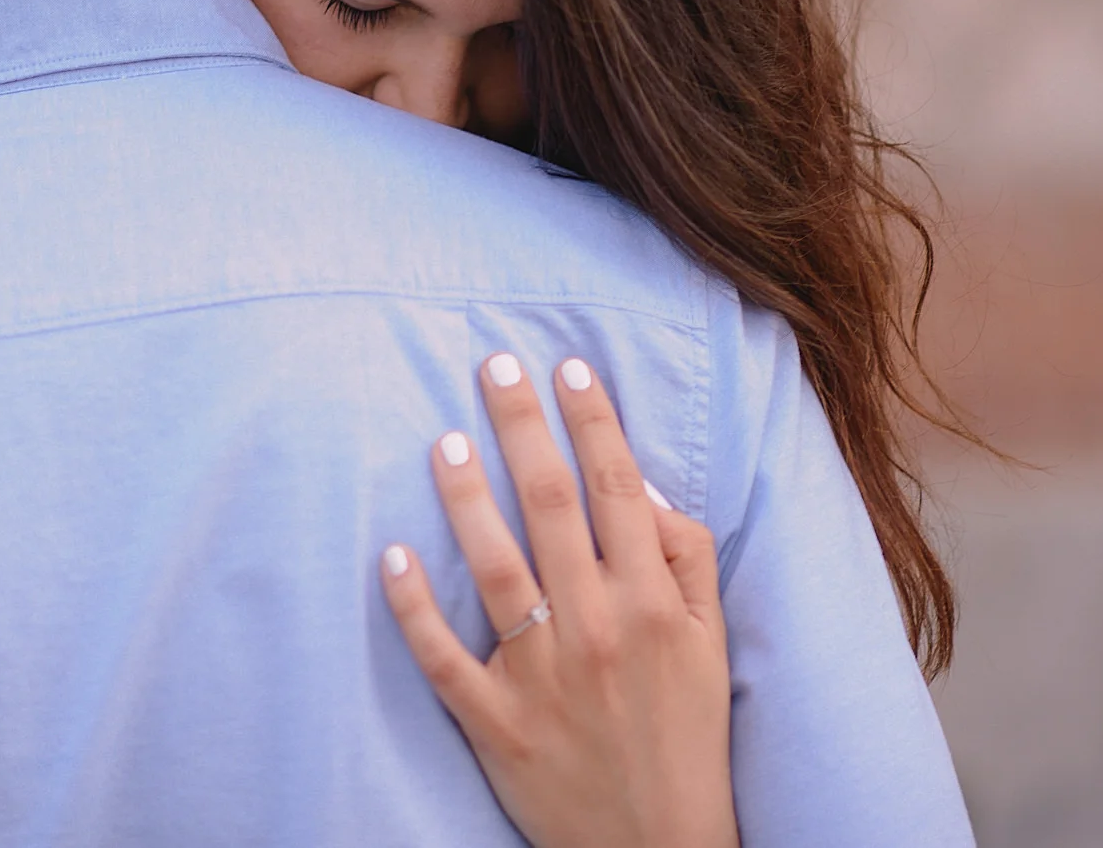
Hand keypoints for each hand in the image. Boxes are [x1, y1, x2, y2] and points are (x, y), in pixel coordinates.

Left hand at [380, 355, 737, 847]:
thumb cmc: (687, 736)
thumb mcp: (711, 645)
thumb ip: (686, 561)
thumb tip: (641, 491)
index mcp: (651, 604)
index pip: (617, 488)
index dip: (592, 421)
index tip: (568, 367)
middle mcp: (596, 627)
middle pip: (553, 505)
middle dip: (522, 427)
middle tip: (494, 366)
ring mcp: (540, 675)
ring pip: (494, 565)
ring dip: (467, 496)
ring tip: (445, 438)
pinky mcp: (496, 722)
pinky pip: (444, 657)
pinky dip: (414, 608)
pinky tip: (391, 556)